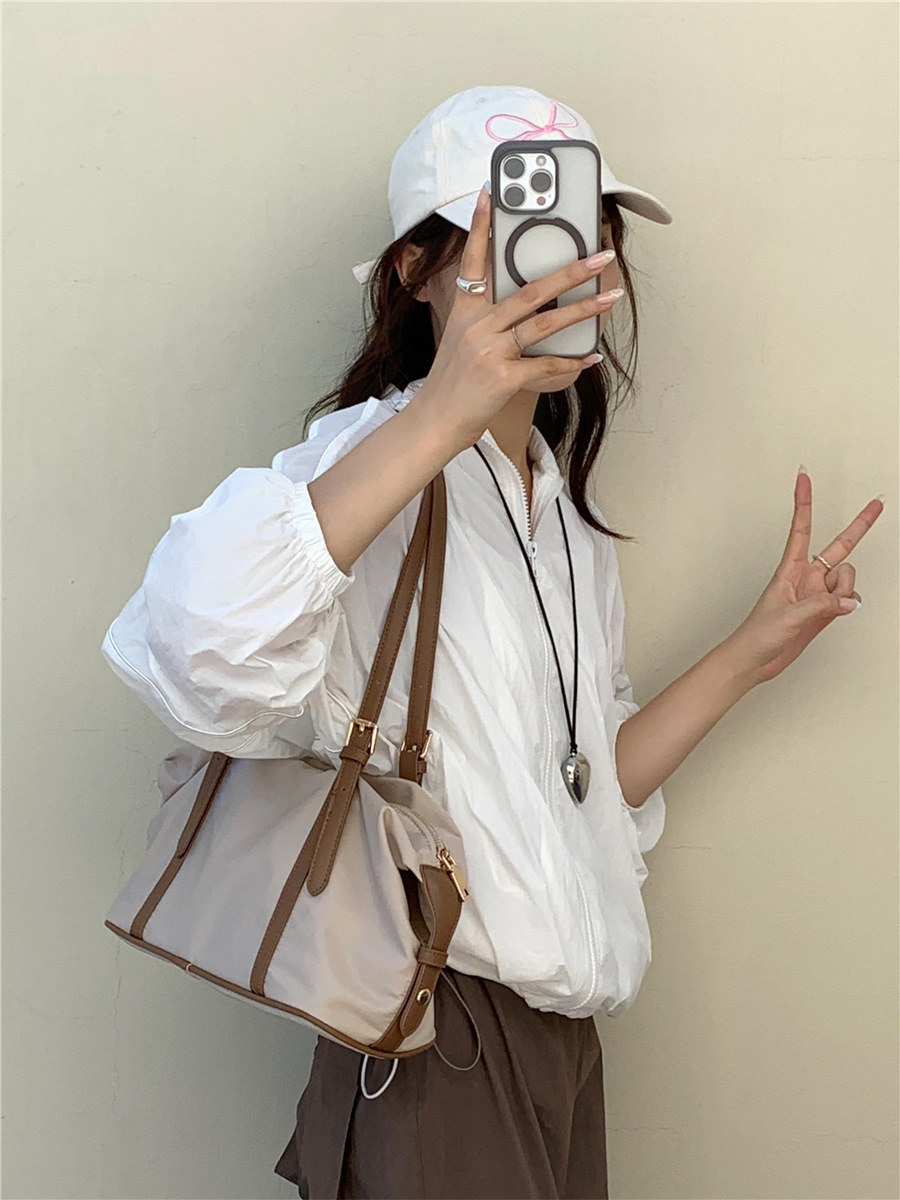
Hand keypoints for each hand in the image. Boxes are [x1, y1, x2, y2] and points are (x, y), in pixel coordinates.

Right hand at [415, 184, 622, 447]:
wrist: (434, 422)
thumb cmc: (451, 385)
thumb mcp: (460, 343)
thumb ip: (486, 322)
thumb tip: (526, 309)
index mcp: (465, 313)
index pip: (473, 261)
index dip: (481, 226)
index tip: (489, 193)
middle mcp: (478, 326)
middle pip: (530, 290)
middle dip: (570, 270)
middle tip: (599, 254)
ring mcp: (490, 351)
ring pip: (544, 322)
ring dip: (583, 309)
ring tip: (610, 296)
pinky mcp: (502, 377)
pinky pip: (545, 365)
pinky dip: (571, 362)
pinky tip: (591, 356)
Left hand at [728, 469, 884, 685]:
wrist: (755, 661)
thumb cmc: (757, 635)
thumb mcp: (787, 617)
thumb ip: (819, 606)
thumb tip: (848, 601)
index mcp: (790, 569)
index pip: (801, 528)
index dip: (803, 502)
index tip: (804, 476)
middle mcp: (807, 576)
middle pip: (840, 545)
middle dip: (860, 525)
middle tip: (878, 501)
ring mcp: (817, 592)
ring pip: (848, 579)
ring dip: (843, 592)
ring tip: (824, 607)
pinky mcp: (824, 610)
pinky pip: (848, 599)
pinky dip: (847, 605)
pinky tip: (836, 613)